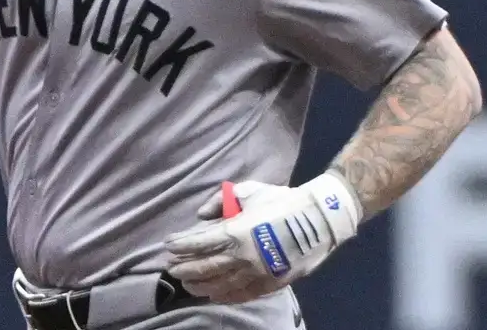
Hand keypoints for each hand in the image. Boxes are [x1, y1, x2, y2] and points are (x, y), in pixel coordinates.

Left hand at [162, 173, 360, 303]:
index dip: (181, 245)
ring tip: (187, 283)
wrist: (318, 220)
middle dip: (184, 268)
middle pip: (205, 268)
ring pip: (220, 285)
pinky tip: (213, 295)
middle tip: (170, 268)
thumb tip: (202, 215)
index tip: (168, 245)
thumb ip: (221, 200)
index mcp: (235, 232)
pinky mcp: (270, 284)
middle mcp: (243, 257)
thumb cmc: (281, 202)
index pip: (199, 243)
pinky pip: (241, 295)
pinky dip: (224, 296)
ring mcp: (256, 274)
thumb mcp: (248, 191)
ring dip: (199, 285)